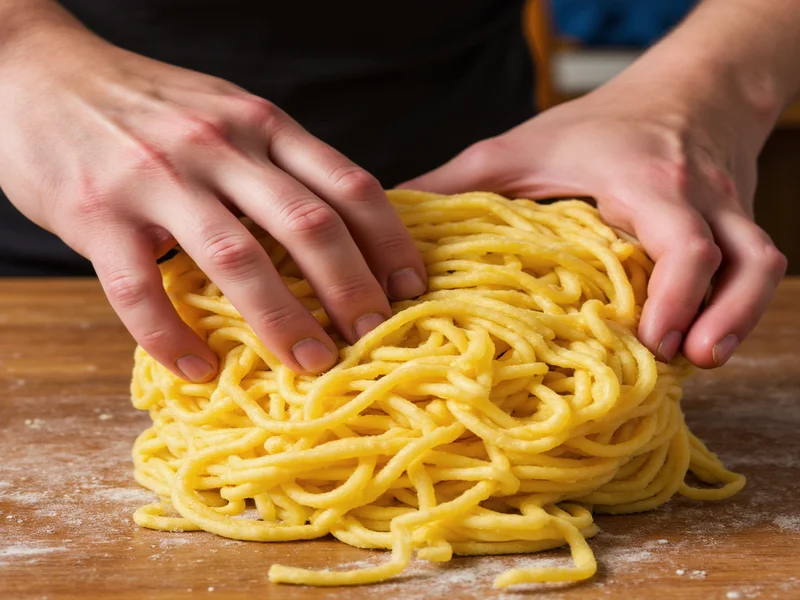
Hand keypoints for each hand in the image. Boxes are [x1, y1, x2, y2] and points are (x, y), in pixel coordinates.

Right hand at [0, 22, 425, 380]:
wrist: (37, 72)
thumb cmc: (147, 105)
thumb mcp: (229, 114)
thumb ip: (279, 163)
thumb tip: (341, 231)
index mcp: (261, 124)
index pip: (349, 183)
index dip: (390, 241)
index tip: (413, 288)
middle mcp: (219, 147)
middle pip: (308, 225)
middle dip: (351, 288)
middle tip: (375, 336)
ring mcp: (157, 179)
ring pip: (236, 259)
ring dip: (281, 320)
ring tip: (310, 362)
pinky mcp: (96, 215)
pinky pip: (140, 290)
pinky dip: (171, 337)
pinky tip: (197, 369)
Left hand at [401, 80, 786, 367]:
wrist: (690, 87)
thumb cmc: (599, 123)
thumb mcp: (520, 148)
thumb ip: (460, 185)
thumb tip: (398, 224)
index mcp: (647, 182)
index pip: (683, 240)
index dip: (676, 294)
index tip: (648, 339)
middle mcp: (700, 200)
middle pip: (741, 259)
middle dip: (719, 315)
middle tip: (680, 361)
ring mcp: (729, 213)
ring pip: (761, 267)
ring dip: (740, 318)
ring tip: (703, 361)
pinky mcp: (738, 226)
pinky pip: (754, 269)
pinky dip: (736, 307)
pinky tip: (705, 337)